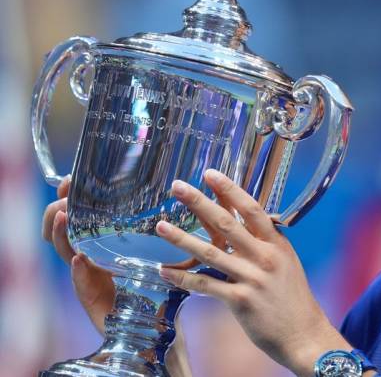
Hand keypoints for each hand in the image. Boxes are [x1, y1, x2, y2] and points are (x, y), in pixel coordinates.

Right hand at [42, 178, 192, 375]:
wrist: (158, 327)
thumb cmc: (164, 286)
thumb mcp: (170, 251)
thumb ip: (177, 228)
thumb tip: (193, 193)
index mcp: (109, 243)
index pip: (86, 214)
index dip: (76, 196)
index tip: (74, 177)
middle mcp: (96, 257)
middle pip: (69, 227)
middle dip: (62, 206)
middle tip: (65, 191)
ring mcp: (90, 278)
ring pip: (67, 250)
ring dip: (62, 233)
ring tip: (62, 216)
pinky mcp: (93, 300)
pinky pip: (82, 284)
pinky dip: (79, 271)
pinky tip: (78, 259)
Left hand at [156, 169, 350, 376]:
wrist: (304, 334)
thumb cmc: (293, 298)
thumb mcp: (287, 262)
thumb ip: (267, 243)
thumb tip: (248, 222)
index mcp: (276, 244)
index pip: (251, 208)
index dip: (230, 189)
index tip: (210, 174)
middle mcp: (264, 257)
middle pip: (227, 223)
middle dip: (200, 202)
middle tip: (178, 186)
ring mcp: (252, 278)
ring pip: (210, 252)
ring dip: (181, 238)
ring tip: (161, 226)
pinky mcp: (240, 300)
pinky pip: (205, 285)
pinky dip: (182, 278)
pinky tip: (165, 271)